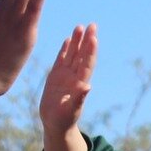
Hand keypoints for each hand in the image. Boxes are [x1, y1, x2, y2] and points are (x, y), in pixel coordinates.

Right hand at [40, 22, 98, 150]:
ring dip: (77, 41)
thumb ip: (79, 99)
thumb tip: (88, 87)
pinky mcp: (55, 77)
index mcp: (79, 84)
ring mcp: (65, 76)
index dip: (90, 51)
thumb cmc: (64, 121)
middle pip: (82, 55)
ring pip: (72, 54)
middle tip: (92, 25)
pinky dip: (65, 49)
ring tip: (80, 26)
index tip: (94, 37)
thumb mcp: (71, 111)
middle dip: (87, 40)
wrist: (55, 125)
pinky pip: (61, 60)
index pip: (87, 64)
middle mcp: (74, 77)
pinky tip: (68, 39)